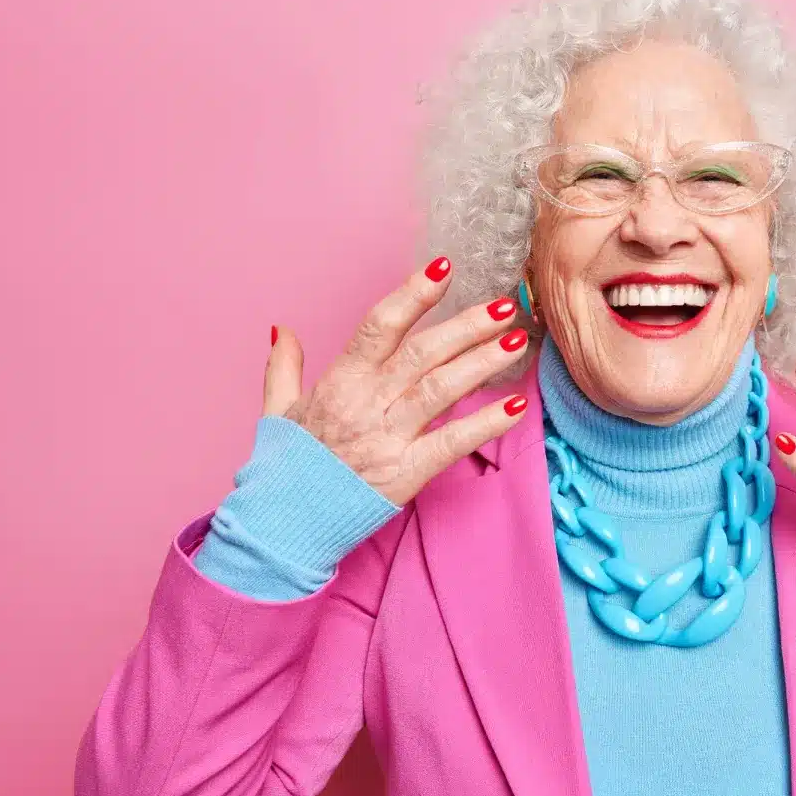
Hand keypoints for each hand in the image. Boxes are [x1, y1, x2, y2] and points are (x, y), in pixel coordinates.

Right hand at [262, 257, 530, 506]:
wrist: (280, 527)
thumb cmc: (284, 469)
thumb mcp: (277, 411)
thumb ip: (283, 367)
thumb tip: (283, 330)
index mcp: (338, 382)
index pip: (378, 326)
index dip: (412, 295)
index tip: (443, 268)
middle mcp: (365, 404)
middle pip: (422, 353)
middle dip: (467, 326)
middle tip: (506, 305)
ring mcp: (387, 439)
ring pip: (441, 389)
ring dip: (483, 363)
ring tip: (518, 340)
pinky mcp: (405, 474)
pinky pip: (451, 443)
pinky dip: (485, 424)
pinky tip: (515, 406)